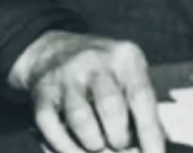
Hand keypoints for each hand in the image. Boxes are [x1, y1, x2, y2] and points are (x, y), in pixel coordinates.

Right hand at [8, 30, 165, 152]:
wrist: (53, 49)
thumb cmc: (104, 72)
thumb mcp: (129, 75)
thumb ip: (141, 108)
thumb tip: (149, 147)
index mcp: (126, 58)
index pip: (141, 97)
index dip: (149, 132)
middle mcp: (96, 62)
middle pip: (110, 106)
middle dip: (119, 137)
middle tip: (121, 146)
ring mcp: (67, 75)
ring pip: (81, 118)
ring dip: (93, 143)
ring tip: (98, 147)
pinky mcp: (42, 92)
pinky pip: (51, 126)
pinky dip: (65, 146)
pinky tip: (74, 150)